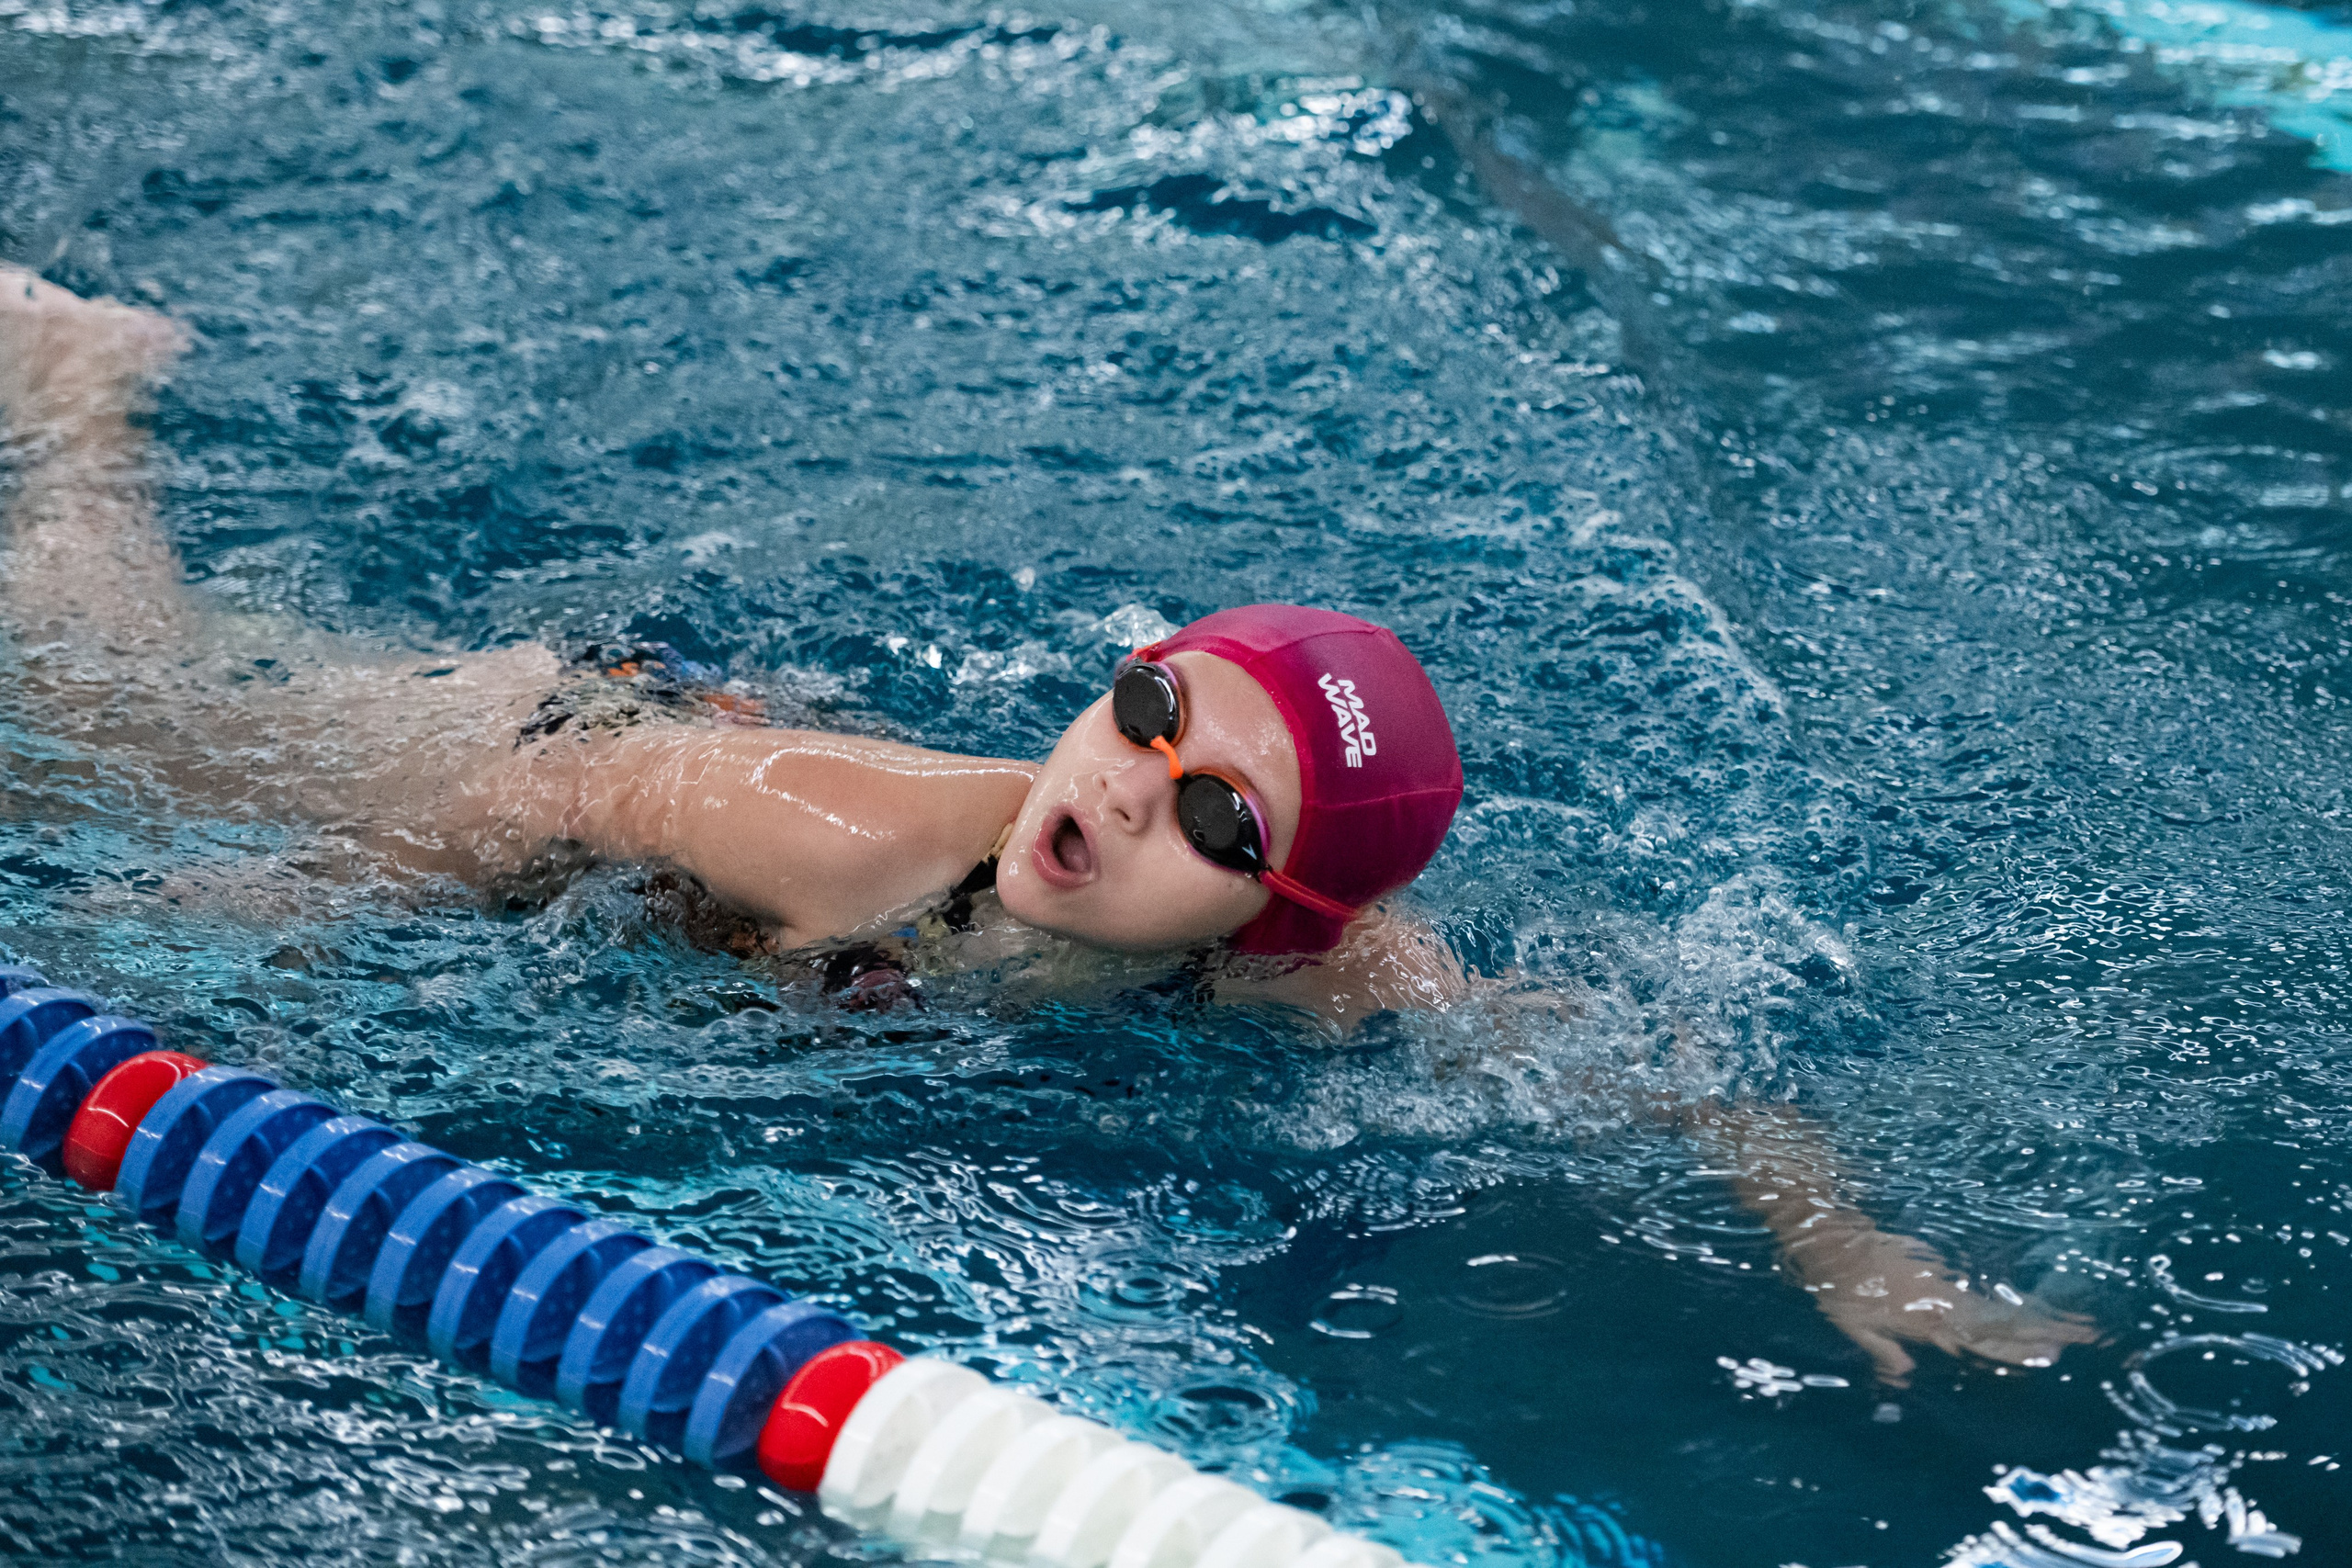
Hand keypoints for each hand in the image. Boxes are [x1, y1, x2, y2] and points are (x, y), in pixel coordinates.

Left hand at [1790, 1226, 2099, 1386]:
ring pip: (1999, 1305)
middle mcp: (1945, 1301)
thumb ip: (1879, 1349)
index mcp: (1927, 1319)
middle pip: (2003, 1321)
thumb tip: (1903, 1376)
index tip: (2054, 1353)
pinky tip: (2030, 1307)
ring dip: (2036, 1315)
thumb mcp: (1851, 1324)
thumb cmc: (1839, 1289)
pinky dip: (2009, 1301)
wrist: (1836, 1237)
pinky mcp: (1941, 1269)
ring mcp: (1946, 1282)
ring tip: (2074, 1322)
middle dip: (2046, 1329)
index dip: (2016, 1349)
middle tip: (2089, 1333)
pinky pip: (1980, 1291)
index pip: (1980, 1340)